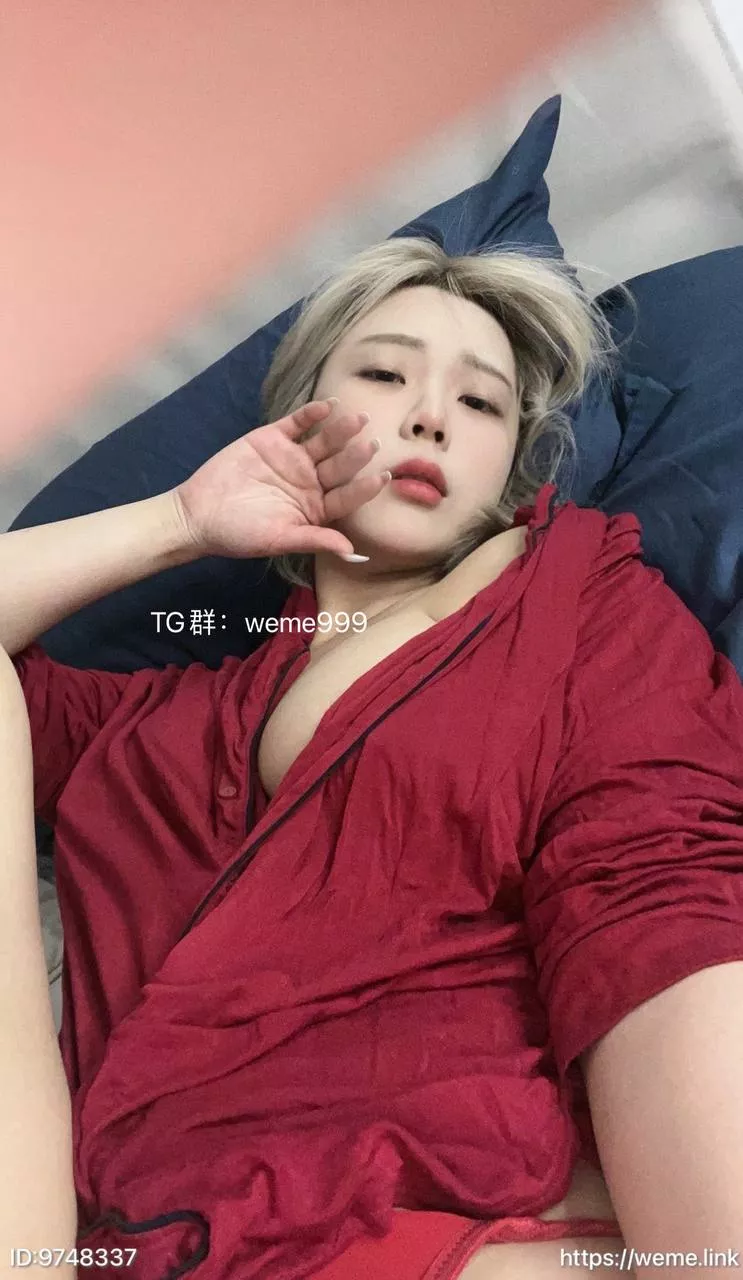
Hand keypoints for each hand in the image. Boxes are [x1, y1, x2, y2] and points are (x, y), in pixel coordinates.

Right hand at [171, 399, 389, 561]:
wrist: (199, 514)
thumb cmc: (238, 534)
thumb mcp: (278, 540)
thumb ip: (315, 540)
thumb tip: (353, 552)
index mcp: (316, 508)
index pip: (346, 497)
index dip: (364, 488)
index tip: (383, 479)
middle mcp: (310, 482)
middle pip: (339, 467)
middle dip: (356, 456)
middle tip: (374, 444)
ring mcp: (293, 458)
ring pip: (324, 442)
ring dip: (341, 431)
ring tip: (359, 419)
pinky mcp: (272, 438)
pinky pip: (297, 424)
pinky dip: (311, 414)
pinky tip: (328, 406)